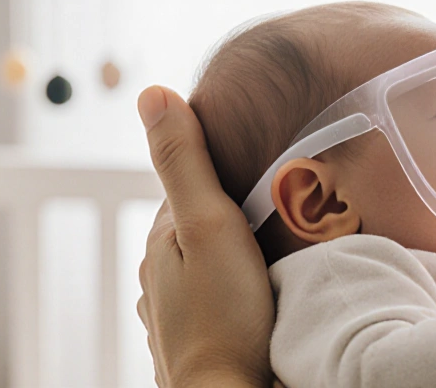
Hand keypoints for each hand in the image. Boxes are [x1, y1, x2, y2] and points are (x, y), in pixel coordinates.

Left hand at [136, 86, 274, 387]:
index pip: (193, 186)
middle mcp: (160, 277)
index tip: (269, 176)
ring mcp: (175, 314)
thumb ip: (185, 161)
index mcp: (161, 240)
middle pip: (202, 227)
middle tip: (285, 219)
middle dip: (236, 219)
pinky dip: (238, 295)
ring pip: (210, 268)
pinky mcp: (198, 343)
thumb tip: (151, 92)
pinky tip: (262, 300)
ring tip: (279, 260)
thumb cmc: (225, 316)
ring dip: (238, 259)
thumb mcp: (208, 223)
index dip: (230, 177)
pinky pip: (220, 303)